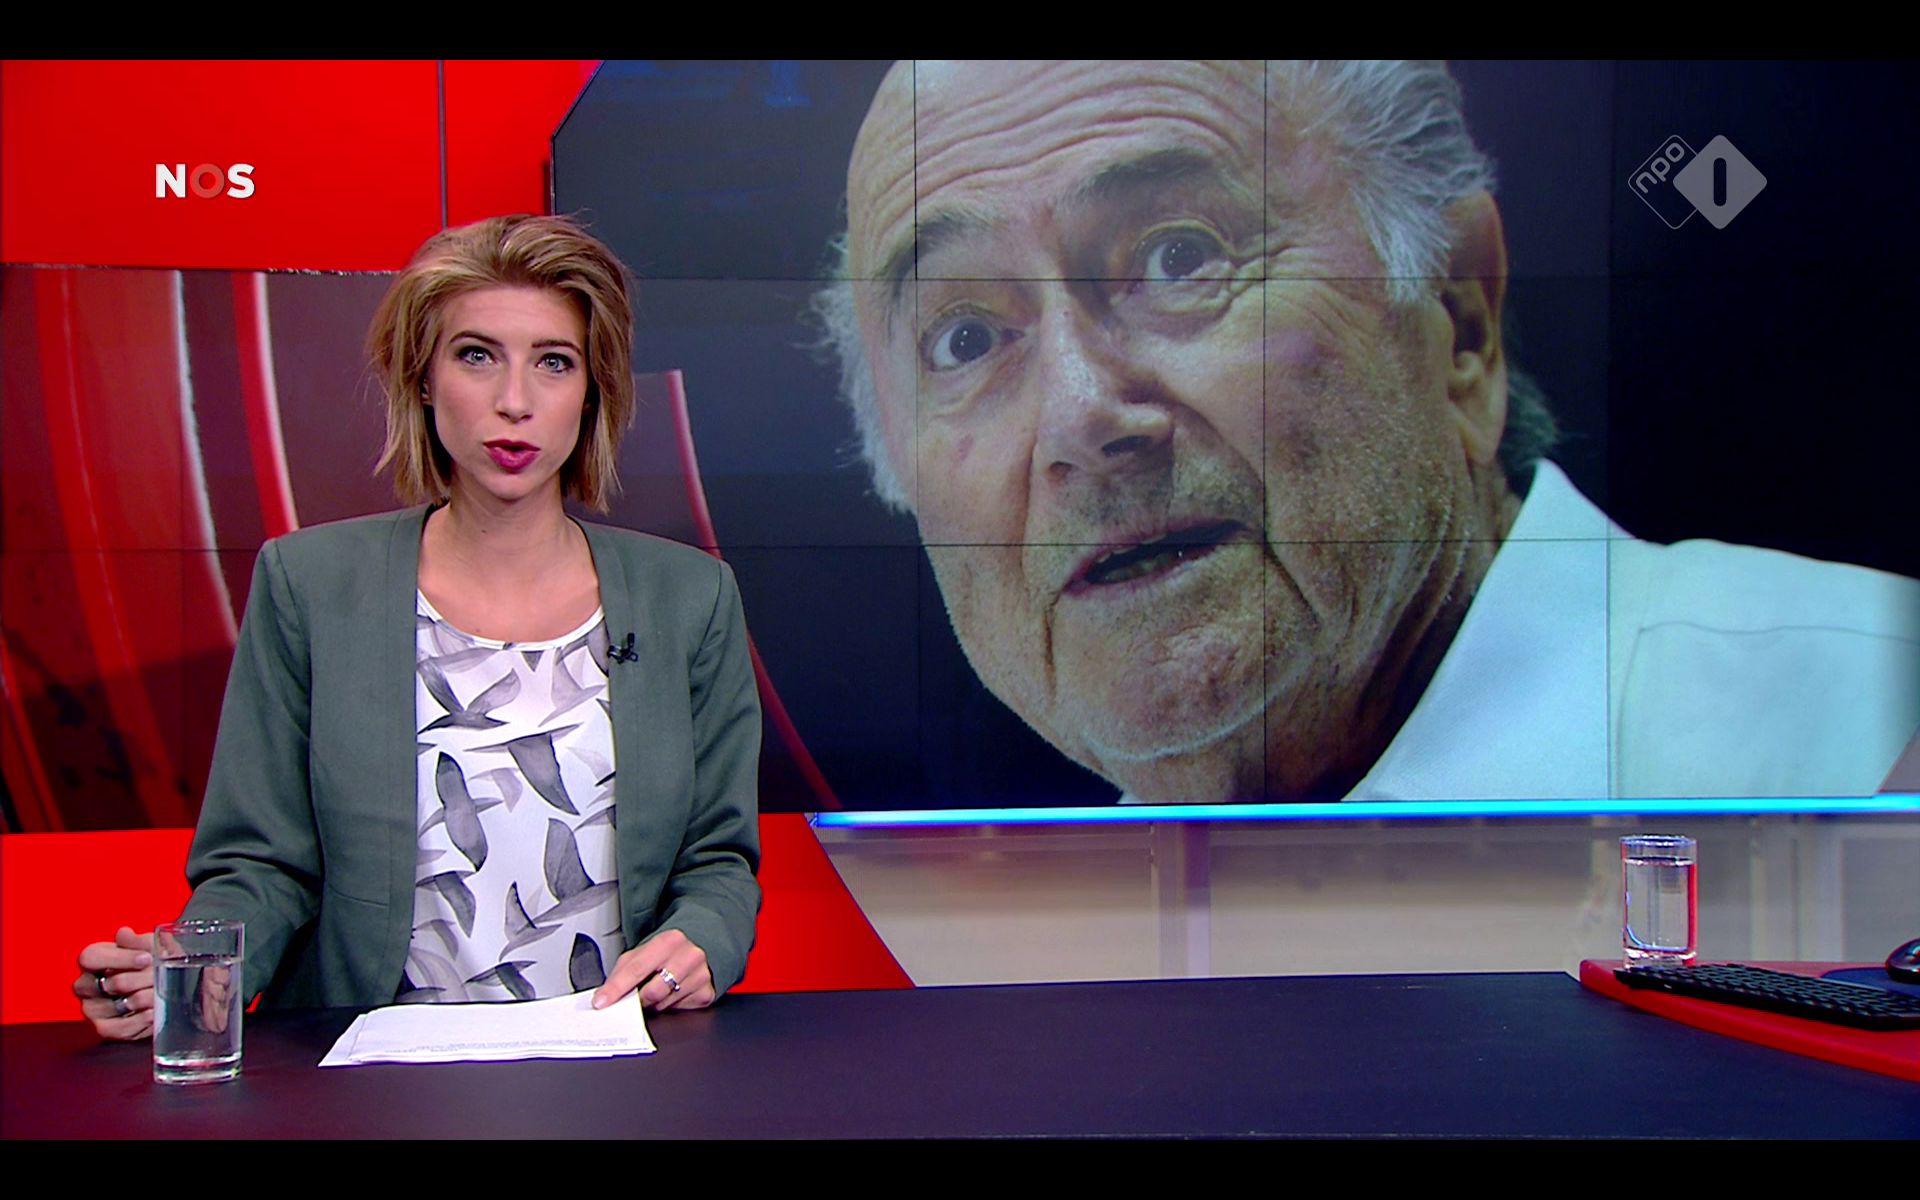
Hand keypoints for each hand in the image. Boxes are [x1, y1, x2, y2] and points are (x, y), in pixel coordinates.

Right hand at [74, 927, 155, 1039]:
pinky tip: (153, 1011)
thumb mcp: (152, 946)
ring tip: (162, 991)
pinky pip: (120, 1028)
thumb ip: (138, 940)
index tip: (146, 958)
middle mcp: (86, 985)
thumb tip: (124, 934)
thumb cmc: (154, 962)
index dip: (120, 958)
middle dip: (143, 979)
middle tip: (161, 976)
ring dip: (146, 998)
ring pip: (119, 1005)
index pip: (91, 958)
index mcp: (93, 960)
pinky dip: (141, 1020)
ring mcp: (93, 1008)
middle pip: (112, 983)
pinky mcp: (105, 1028)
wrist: (168, 987)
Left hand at [592, 929, 713, 1012]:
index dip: (616, 988)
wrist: (696, 951)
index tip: (602, 1001)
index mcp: (669, 941)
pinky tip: (673, 994)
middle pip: (653, 991)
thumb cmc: (665, 955)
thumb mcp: (641, 955)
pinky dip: (671, 1006)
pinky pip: (680, 1010)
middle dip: (639, 1000)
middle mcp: (689, 955)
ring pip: (665, 1003)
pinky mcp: (706, 992)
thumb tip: (604, 996)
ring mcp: (701, 974)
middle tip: (636, 998)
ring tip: (657, 991)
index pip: (636, 969)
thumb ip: (622, 973)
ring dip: (655, 1004)